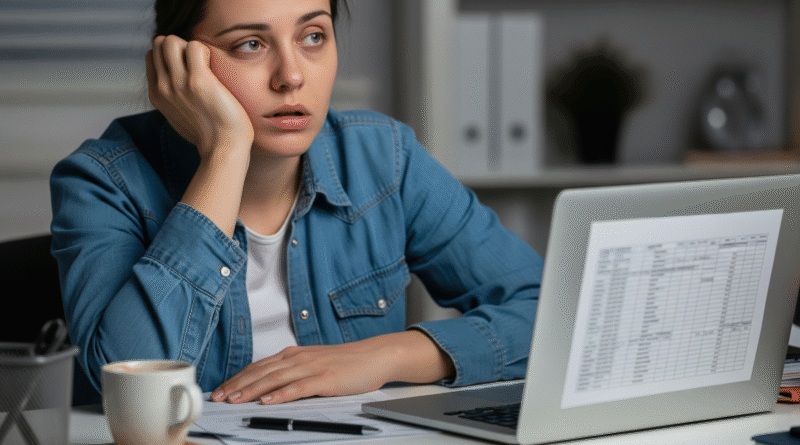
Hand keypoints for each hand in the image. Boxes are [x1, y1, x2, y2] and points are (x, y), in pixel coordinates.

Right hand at [146, 35, 253, 157]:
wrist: (223, 150)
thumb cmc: (209, 134)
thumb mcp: (179, 115)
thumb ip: (173, 97)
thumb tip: (176, 83)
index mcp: (157, 94)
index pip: (152, 55)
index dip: (171, 53)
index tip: (189, 66)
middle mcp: (163, 87)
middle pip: (160, 43)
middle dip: (179, 45)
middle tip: (198, 62)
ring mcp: (178, 84)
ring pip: (172, 41)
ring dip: (191, 46)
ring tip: (205, 63)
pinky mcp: (198, 81)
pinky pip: (195, 46)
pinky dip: (206, 50)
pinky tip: (214, 66)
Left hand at [210, 331, 454, 404]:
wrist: (376, 355)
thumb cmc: (348, 362)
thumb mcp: (315, 362)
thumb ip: (294, 370)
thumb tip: (272, 385)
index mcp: (294, 355)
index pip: (259, 366)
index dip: (238, 378)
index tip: (222, 389)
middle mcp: (298, 358)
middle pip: (261, 372)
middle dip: (237, 385)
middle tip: (219, 397)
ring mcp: (311, 367)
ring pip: (274, 379)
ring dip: (252, 390)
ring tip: (234, 400)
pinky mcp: (325, 379)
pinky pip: (298, 388)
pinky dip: (281, 395)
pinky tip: (268, 402)